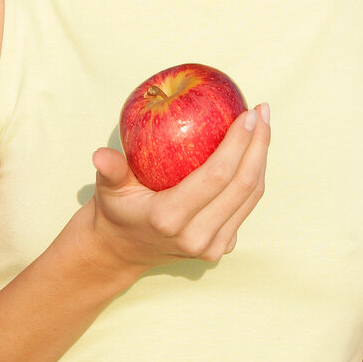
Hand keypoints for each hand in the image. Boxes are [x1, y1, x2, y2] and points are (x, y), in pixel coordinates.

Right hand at [90, 104, 269, 270]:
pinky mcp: (222, 247)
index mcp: (170, 219)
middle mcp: (197, 237)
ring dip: (261, 157)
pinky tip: (253, 148)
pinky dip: (254, 175)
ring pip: (251, 196)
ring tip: (263, 124)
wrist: (122, 250)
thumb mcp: (108, 187)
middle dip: (259, 144)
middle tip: (262, 110)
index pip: (217, 176)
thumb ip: (110, 170)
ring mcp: (212, 247)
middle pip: (243, 185)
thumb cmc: (116, 208)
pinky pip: (247, 206)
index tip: (247, 112)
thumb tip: (99, 154)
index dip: (239, 143)